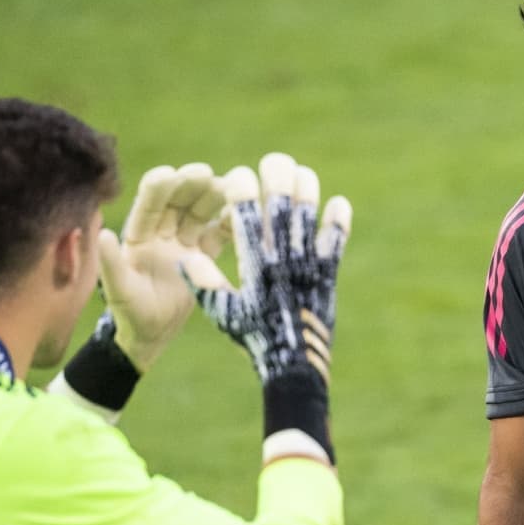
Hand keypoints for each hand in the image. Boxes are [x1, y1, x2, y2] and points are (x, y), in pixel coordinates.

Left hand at [95, 163, 228, 369]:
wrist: (153, 333)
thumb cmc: (131, 313)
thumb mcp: (119, 290)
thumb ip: (111, 264)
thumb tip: (102, 234)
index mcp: (138, 236)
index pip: (149, 205)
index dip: (159, 188)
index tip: (172, 173)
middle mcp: (161, 233)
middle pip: (177, 202)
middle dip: (191, 186)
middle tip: (207, 174)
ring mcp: (183, 243)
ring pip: (200, 214)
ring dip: (214, 199)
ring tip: (233, 187)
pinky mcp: (203, 256)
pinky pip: (218, 235)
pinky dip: (231, 224)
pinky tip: (245, 214)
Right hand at [183, 152, 351, 383]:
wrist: (293, 362)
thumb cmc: (253, 336)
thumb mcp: (222, 312)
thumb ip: (204, 284)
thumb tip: (184, 258)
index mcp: (253, 264)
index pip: (244, 214)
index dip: (240, 187)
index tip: (237, 176)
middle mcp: (281, 258)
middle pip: (280, 205)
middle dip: (276, 177)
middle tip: (273, 162)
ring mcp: (307, 264)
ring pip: (308, 217)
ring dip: (307, 190)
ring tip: (302, 173)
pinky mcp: (327, 274)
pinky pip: (335, 243)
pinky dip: (338, 223)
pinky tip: (339, 203)